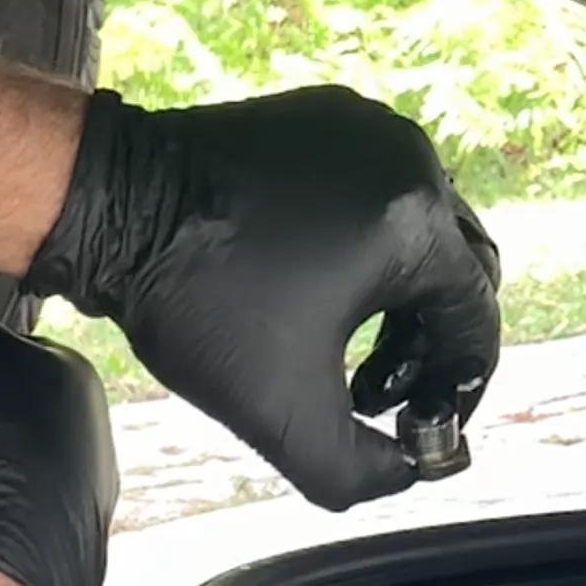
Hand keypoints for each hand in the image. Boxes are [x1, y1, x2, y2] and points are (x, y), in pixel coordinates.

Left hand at [25, 86, 501, 510]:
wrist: (109, 204)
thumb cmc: (193, 296)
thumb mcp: (283, 415)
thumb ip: (361, 471)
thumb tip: (407, 471)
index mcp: (416, 226)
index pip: (476, 320)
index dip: (457, 387)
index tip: (420, 422)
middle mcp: (410, 163)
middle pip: (461, 270)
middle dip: (431, 341)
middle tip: (385, 389)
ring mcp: (372, 129)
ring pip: (423, 229)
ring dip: (401, 293)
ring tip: (349, 342)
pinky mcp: (330, 114)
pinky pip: (380, 190)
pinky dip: (368, 243)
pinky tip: (319, 283)